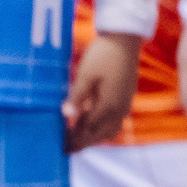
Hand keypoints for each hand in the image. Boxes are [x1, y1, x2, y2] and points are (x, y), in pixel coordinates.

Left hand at [63, 33, 141, 150]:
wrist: (125, 38)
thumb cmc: (103, 54)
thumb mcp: (85, 75)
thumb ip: (76, 97)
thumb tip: (66, 115)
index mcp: (109, 105)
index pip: (88, 130)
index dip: (74, 140)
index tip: (61, 148)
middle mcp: (120, 109)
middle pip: (101, 135)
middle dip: (84, 143)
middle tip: (67, 148)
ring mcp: (125, 103)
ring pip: (109, 129)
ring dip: (93, 136)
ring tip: (76, 138)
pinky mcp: (126, 97)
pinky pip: (114, 119)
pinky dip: (101, 126)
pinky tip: (88, 121)